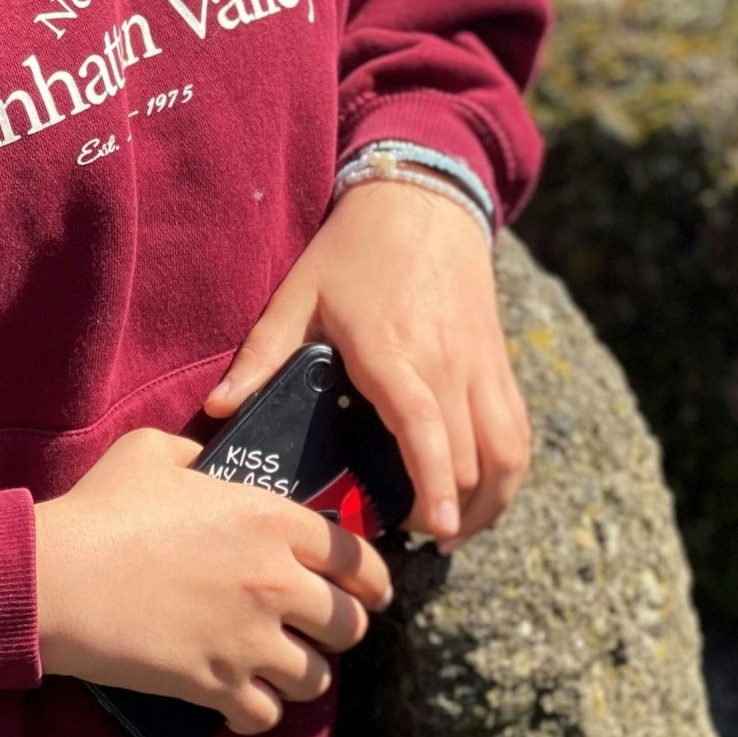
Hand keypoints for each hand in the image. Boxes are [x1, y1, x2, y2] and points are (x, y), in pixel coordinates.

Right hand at [34, 428, 392, 734]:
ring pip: (316, 678)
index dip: (371, 578)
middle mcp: (277, 581)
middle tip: (320, 632)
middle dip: (339, 631)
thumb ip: (196, 451)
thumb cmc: (101, 510)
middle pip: (351, 625)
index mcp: (273, 519)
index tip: (370, 590)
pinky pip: (266, 715)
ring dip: (301, 674)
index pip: (359, 557)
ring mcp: (250, 638)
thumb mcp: (153, 452)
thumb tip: (205, 459)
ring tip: (280, 668)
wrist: (55, 578)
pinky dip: (258, 712)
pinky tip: (242, 700)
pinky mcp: (217, 684)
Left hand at [204, 179, 529, 550]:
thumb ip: (261, 356)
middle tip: (410, 537)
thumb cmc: (353, 250)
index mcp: (393, 352)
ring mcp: (480, 364)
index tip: (435, 529)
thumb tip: (220, 410)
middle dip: (451, 511)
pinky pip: (518, 429)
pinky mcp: (499, 361)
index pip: (425, 429)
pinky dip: (509, 470)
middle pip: (470, 457)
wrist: (422, 199)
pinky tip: (482, 493)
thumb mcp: (298, 295)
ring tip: (455, 530)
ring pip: (507, 451)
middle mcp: (447, 363)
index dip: (435, 485)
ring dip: (491, 501)